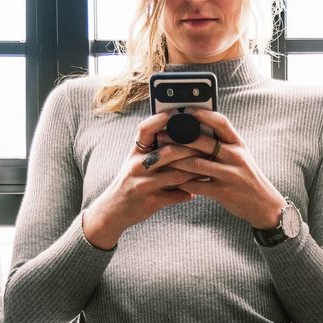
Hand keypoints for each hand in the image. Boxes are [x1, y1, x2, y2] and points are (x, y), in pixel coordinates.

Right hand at [82, 112, 208, 248]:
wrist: (113, 209)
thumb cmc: (130, 182)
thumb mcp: (135, 162)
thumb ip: (152, 150)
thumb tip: (180, 137)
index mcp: (135, 153)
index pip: (145, 129)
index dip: (161, 119)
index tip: (177, 113)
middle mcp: (138, 166)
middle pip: (170, 151)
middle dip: (192, 150)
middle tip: (209, 148)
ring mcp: (144, 184)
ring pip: (177, 175)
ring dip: (195, 173)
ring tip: (208, 169)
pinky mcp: (151, 201)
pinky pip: (176, 195)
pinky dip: (188, 193)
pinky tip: (196, 192)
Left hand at [162, 109, 286, 227]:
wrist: (263, 204)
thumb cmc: (246, 177)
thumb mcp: (240, 157)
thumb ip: (222, 145)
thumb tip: (196, 130)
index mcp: (238, 144)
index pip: (221, 123)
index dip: (203, 114)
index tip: (186, 110)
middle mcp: (235, 157)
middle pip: (204, 142)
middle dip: (179, 138)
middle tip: (162, 135)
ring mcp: (229, 175)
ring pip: (196, 164)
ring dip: (176, 160)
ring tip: (161, 157)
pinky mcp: (222, 192)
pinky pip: (197, 185)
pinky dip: (182, 183)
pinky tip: (171, 180)